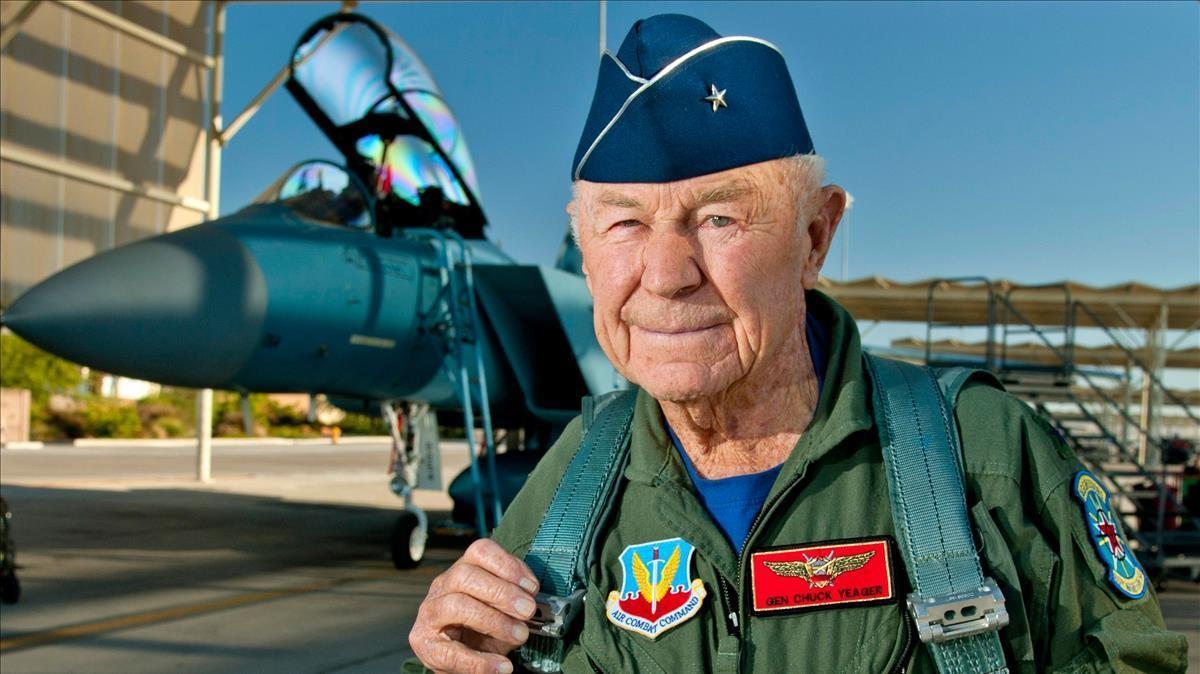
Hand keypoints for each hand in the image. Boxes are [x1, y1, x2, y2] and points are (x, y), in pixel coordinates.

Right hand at [409, 538, 540, 673]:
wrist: (461, 662)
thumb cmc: (483, 630)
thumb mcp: (501, 610)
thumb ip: (514, 600)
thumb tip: (532, 598)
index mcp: (462, 570)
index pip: (479, 551)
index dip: (508, 564)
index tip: (532, 587)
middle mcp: (441, 586)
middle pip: (465, 575)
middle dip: (502, 592)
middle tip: (528, 611)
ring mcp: (430, 613)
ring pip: (456, 604)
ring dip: (493, 620)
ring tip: (520, 635)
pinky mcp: (424, 643)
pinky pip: (451, 651)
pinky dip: (480, 662)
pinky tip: (502, 667)